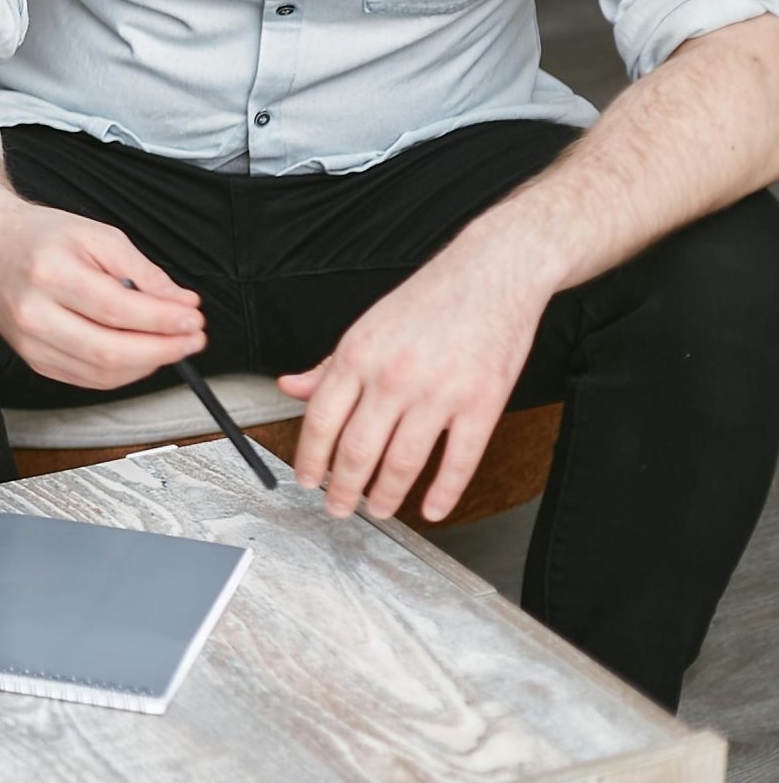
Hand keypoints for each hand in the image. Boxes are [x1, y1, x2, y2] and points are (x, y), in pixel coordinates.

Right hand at [0, 196, 205, 389]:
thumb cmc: (39, 236)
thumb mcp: (96, 235)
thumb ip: (141, 270)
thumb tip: (180, 302)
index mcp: (50, 274)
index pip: (118, 310)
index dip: (163, 320)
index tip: (193, 318)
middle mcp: (35, 313)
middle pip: (109, 351)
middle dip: (163, 350)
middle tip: (192, 338)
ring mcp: (30, 342)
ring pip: (101, 373)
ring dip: (146, 365)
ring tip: (171, 346)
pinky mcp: (33, 359)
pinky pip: (87, 379)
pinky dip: (122, 372)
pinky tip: (140, 354)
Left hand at [278, 251, 543, 521]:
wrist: (491, 272)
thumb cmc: (428, 299)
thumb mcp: (366, 326)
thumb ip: (328, 365)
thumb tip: (290, 388)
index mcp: (358, 354)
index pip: (321, 421)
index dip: (310, 459)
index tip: (307, 481)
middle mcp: (393, 376)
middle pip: (357, 449)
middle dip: (343, 488)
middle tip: (338, 507)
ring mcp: (439, 392)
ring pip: (403, 463)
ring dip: (386, 495)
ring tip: (378, 509)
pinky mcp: (483, 404)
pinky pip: (459, 461)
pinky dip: (444, 493)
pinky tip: (432, 509)